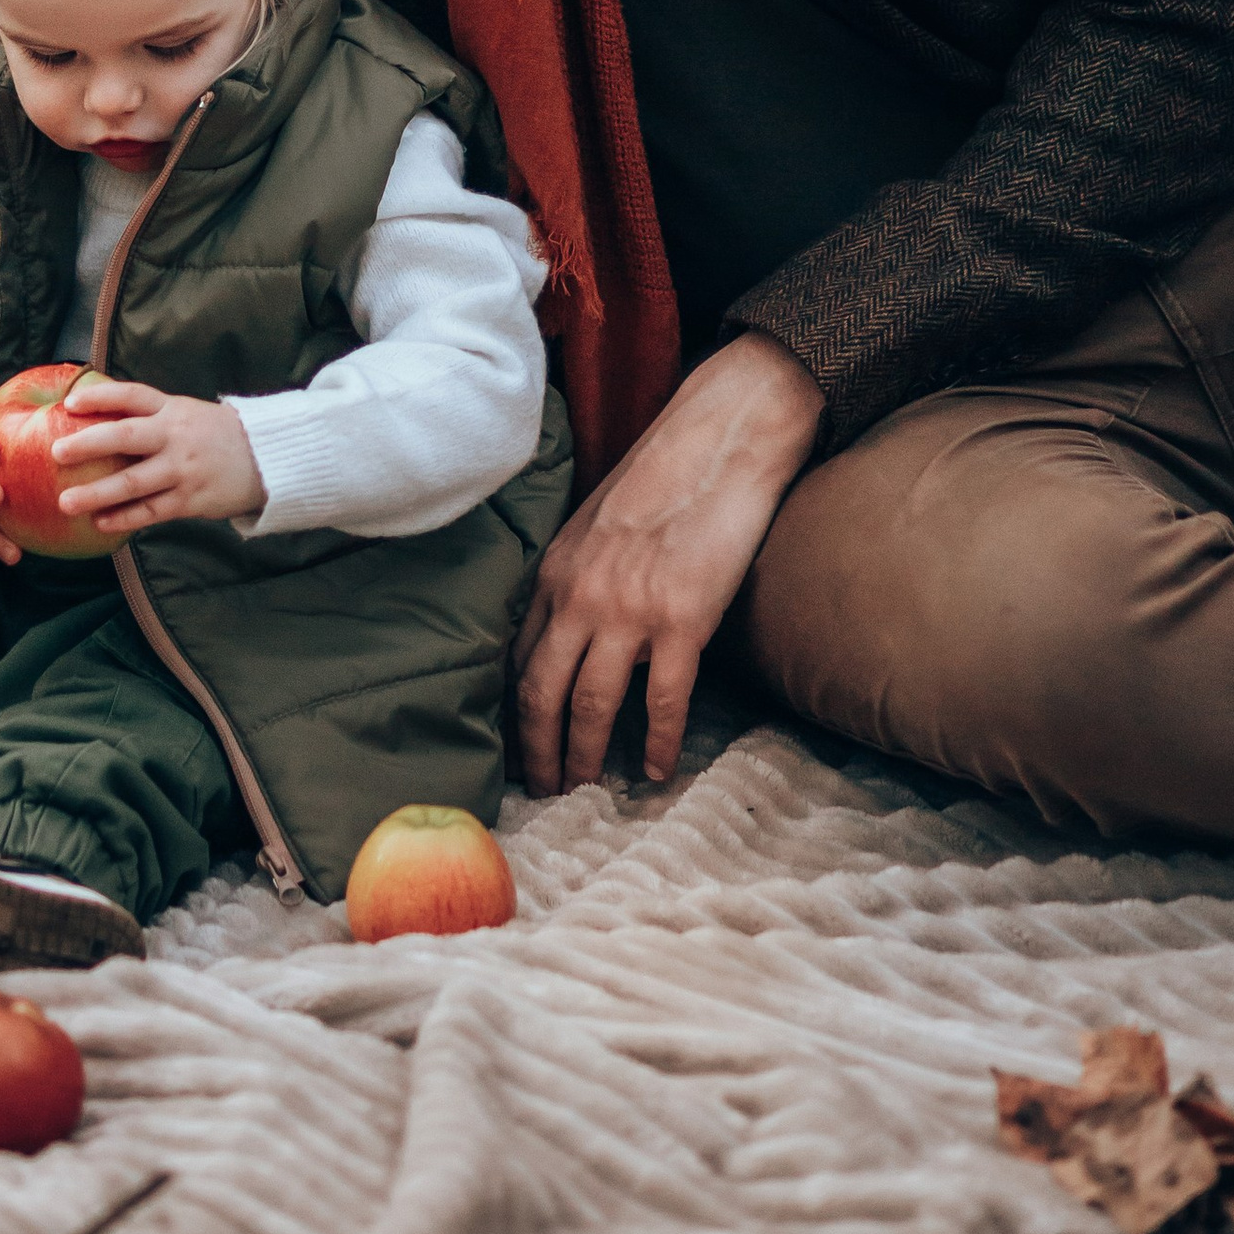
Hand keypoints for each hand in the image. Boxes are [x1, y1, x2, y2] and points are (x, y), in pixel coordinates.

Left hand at [51, 373, 265, 534]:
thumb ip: (150, 416)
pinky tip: (100, 523)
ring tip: (66, 502)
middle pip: (125, 436)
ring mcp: (181, 469)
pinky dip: (124, 518)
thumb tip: (99, 417)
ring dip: (96, 493)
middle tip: (55, 453)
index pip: (132, 396)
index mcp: (172, 409)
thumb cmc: (215, 435)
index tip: (70, 404)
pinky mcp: (189, 500)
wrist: (266, 459)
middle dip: (88, 444)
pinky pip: (150, 511)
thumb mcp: (186, 414)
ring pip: (132, 482)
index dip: (100, 398)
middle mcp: (174, 436)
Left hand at [514, 331, 824, 793]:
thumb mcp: (592, 525)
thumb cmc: (660, 478)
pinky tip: (659, 770)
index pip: (519, 659)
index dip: (516, 711)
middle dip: (538, 750)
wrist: (718, 443)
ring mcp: (630, 612)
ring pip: (594, 707)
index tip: (517, 746)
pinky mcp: (682, 620)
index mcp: (555, 573)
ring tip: (588, 789)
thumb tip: (566, 630)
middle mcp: (581, 597)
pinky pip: (664, 701)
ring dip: (587, 757)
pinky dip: (661, 743)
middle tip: (543, 790)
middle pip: (542, 694)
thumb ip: (574, 577)